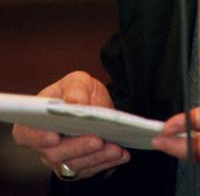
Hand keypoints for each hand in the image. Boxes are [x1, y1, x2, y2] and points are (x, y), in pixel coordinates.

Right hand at [12, 71, 129, 179]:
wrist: (95, 103)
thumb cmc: (78, 91)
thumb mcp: (78, 80)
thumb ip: (75, 88)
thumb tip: (75, 102)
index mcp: (35, 121)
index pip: (26, 134)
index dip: (37, 137)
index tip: (54, 136)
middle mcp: (44, 145)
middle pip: (55, 154)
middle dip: (78, 147)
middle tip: (97, 139)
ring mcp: (61, 159)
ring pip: (75, 165)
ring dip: (97, 157)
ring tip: (115, 148)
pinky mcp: (79, 167)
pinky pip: (92, 169)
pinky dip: (108, 162)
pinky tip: (122, 154)